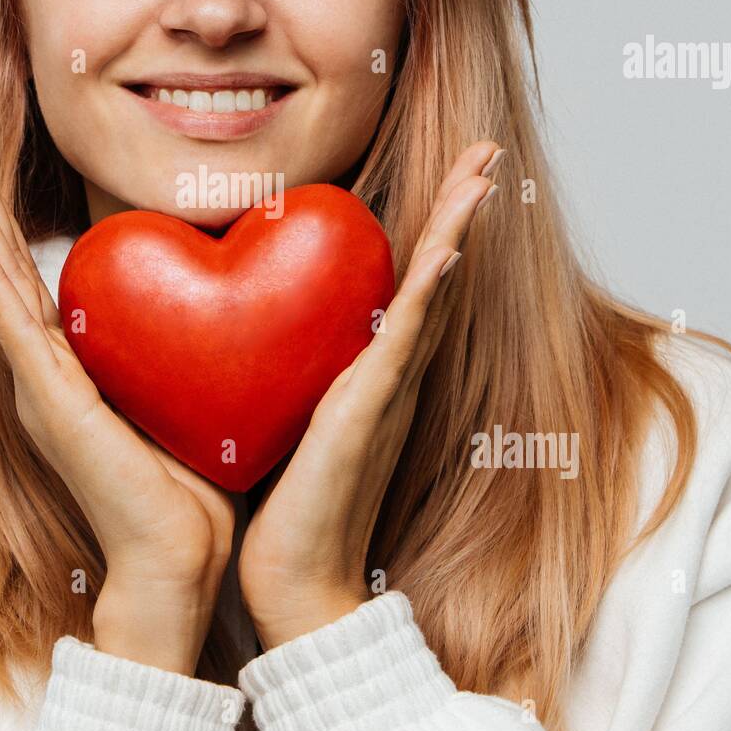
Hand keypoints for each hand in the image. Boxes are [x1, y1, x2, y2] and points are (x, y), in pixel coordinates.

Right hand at [0, 139, 234, 676]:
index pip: (32, 278)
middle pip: (1, 273)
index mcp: (73, 369)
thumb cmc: (193, 481)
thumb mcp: (185, 387)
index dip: (6, 221)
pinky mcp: (54, 409)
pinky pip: (18, 334)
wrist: (182, 558)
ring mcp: (44, 390)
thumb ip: (180, 337)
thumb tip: (227, 281)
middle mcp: (48, 374)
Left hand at [237, 140, 504, 649]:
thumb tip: (245, 326)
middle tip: (484, 150)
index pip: (407, 282)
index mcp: (367, 369)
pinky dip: (431, 286)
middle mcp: (389, 372)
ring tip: (484, 169)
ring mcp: (387, 388)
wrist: (295, 581)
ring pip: (434, 289)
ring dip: (458, 225)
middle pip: (437, 272)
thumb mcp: (280, 414)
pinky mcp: (371, 409)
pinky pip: (409, 334)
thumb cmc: (282, 505)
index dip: (431, 226)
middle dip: (460, 208)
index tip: (447, 173)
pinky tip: (449, 245)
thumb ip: (282, 369)